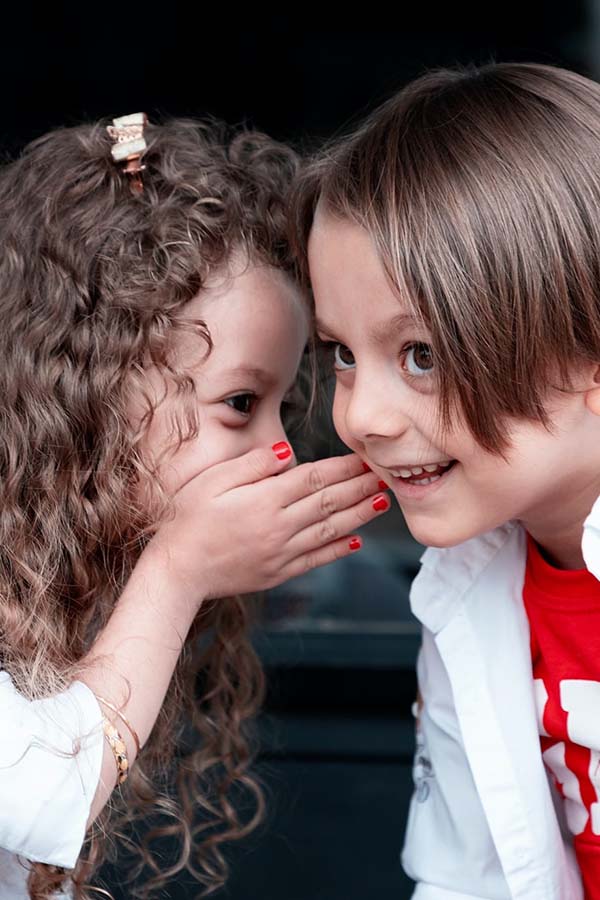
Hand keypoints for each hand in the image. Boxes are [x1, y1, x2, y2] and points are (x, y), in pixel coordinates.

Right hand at [146, 444, 389, 604]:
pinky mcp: (278, 573)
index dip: (343, 467)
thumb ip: (252, 465)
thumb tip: (287, 451)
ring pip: (329, 530)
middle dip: (360, 487)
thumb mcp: (213, 481)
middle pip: (329, 502)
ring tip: (381, 503)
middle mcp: (279, 526)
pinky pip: (316, 560)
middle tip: (386, 476)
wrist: (177, 571)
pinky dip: (337, 550)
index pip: (314, 478)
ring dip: (359, 516)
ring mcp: (281, 552)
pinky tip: (356, 542)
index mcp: (265, 500)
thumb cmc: (187, 519)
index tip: (364, 459)